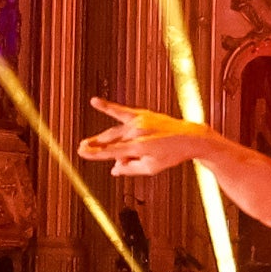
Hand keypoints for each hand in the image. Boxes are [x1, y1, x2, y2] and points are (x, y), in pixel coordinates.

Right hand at [79, 98, 217, 178]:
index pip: (112, 151)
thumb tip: (113, 170)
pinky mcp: (142, 114)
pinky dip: (107, 107)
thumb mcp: (152, 168)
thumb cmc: (171, 155)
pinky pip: (121, 111)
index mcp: (140, 147)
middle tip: (81, 148)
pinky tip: (94, 101)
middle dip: (96, 145)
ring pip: (116, 132)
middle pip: (112, 142)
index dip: (96, 153)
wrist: (189, 137)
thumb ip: (130, 168)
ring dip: (103, 138)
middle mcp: (138, 132)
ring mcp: (140, 122)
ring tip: (87, 142)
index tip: (82, 153)